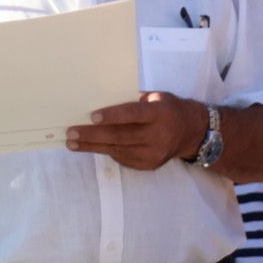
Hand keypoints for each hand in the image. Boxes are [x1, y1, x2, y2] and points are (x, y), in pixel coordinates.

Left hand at [65, 92, 206, 170]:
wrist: (192, 133)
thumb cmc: (168, 109)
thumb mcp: (157, 97)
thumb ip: (134, 100)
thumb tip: (102, 99)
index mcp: (159, 114)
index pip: (133, 115)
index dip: (112, 116)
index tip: (92, 117)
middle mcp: (157, 136)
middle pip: (120, 136)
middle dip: (92, 135)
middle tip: (71, 133)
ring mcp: (153, 154)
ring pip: (117, 150)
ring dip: (92, 146)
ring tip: (72, 143)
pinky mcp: (148, 165)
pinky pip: (122, 158)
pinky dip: (107, 151)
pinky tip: (92, 147)